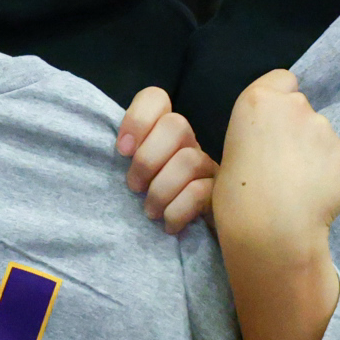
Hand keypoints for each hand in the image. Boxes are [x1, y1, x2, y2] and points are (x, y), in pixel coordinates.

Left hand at [117, 87, 217, 233]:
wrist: (184, 240)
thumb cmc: (150, 204)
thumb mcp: (132, 177)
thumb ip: (126, 157)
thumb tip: (119, 149)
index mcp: (162, 133)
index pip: (155, 98)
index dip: (137, 118)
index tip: (122, 151)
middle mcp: (188, 143)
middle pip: (176, 125)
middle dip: (147, 159)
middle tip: (134, 186)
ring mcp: (208, 167)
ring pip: (189, 160)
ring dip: (160, 190)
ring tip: (149, 212)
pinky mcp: (220, 194)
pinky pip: (200, 193)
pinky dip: (177, 210)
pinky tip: (168, 224)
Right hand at [212, 71, 339, 260]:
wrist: (271, 231)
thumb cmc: (236, 197)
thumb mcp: (231, 153)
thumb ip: (256, 135)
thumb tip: (270, 144)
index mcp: (257, 100)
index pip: (283, 78)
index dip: (280, 98)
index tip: (273, 124)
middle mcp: (294, 106)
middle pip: (302, 107)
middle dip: (297, 128)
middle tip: (283, 162)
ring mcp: (323, 129)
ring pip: (321, 134)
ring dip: (313, 152)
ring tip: (297, 185)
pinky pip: (334, 160)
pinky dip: (327, 174)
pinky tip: (312, 196)